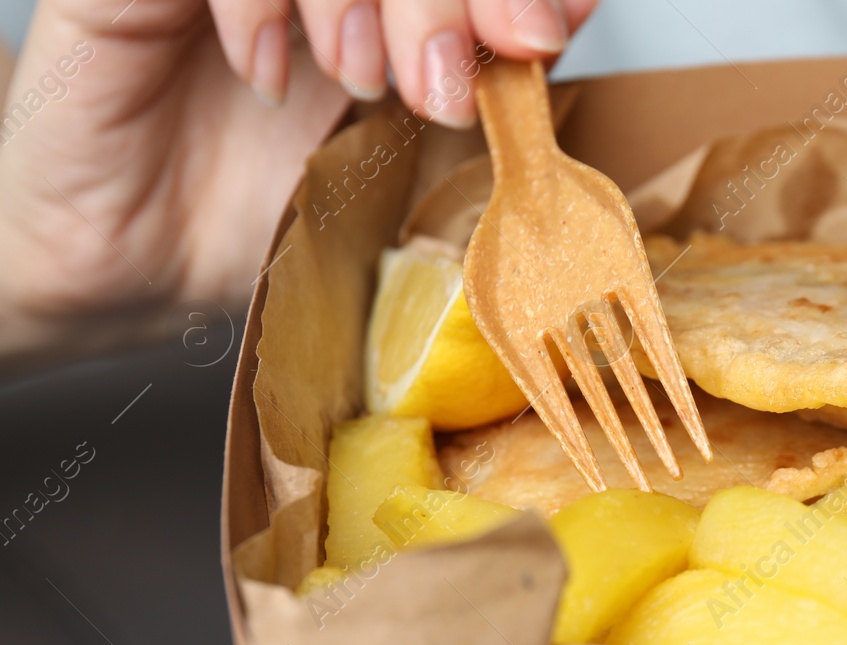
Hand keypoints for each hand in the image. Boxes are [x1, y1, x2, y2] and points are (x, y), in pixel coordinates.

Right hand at [0, 0, 594, 360]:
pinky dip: (259, 1)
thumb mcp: (404, 162)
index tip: (543, 33)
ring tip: (360, 84)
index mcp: (390, 2)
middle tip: (450, 83)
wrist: (137, 267)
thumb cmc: (270, 215)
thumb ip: (479, 89)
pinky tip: (267, 76)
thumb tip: (558, 28)